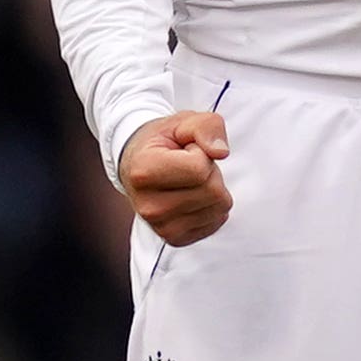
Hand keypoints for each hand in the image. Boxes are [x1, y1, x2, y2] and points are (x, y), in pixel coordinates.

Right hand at [121, 110, 232, 245]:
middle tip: (189, 165)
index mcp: (144, 172)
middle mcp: (149, 206)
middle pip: (212, 191)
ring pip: (218, 208)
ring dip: (212, 190)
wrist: (139, 165)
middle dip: (210, 173)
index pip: (200, 169)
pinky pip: (215, 223)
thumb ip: (207, 127)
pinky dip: (211, 207)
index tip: (184, 151)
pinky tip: (192, 196)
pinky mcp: (174, 238)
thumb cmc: (164, 142)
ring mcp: (161, 227)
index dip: (201, 153)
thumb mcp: (184, 122)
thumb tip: (221, 152)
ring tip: (189, 180)